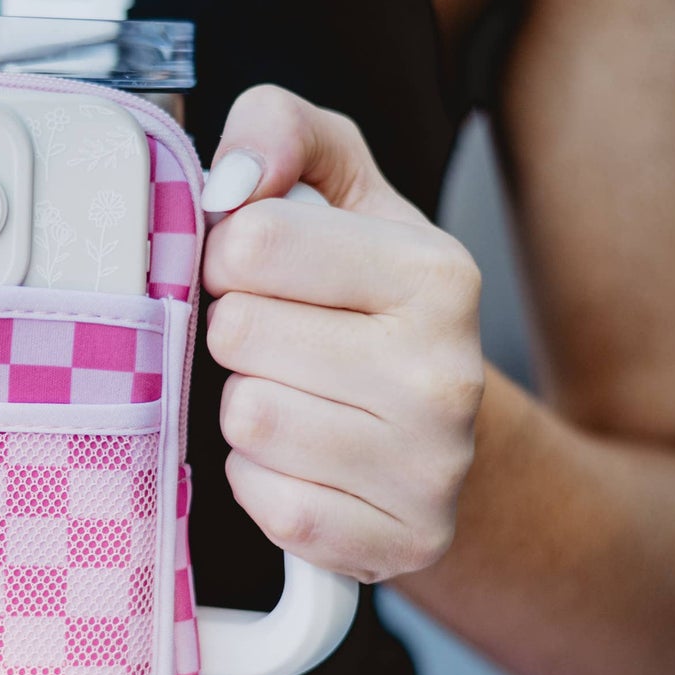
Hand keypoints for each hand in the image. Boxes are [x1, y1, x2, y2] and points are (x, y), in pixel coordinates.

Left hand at [200, 85, 484, 584]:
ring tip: (294, 399)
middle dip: (236, 337)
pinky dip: (259, 481)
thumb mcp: (339, 193)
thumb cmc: (368, 308)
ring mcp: (429, 469)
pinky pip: (266, 501)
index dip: (229, 257)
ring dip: (245, 409)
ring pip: (247, 419)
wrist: (439, 440)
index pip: (253, 241)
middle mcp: (445, 373)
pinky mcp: (398, 543)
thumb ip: (281, 130)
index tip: (258, 276)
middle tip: (278, 346)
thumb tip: (232, 174)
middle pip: (238, 333)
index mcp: (436, 274)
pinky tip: (300, 461)